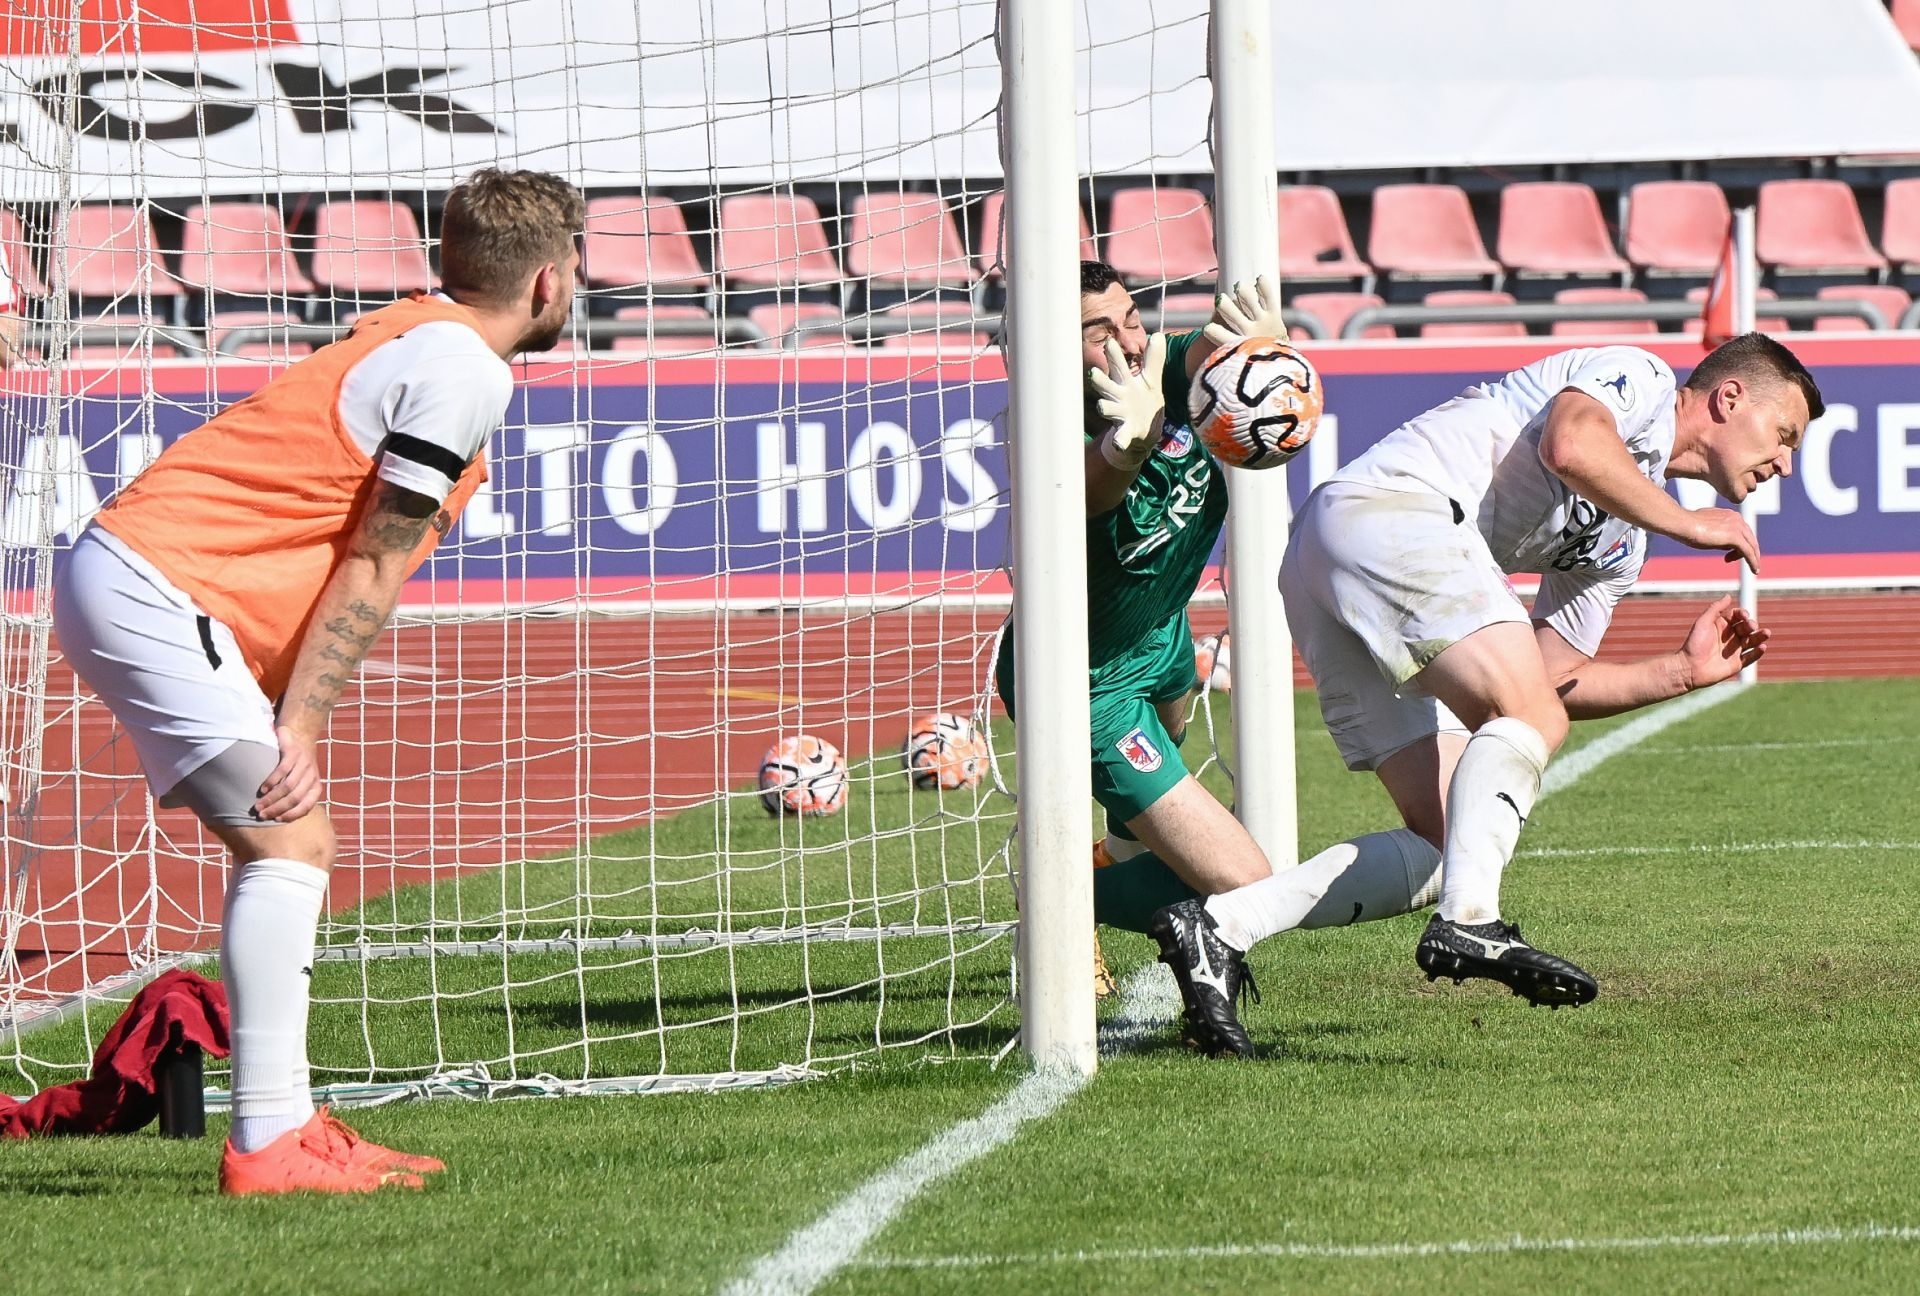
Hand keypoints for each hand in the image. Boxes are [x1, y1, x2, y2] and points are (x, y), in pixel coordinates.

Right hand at [254, 725, 323, 822]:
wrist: (300, 734)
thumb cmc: (296, 763)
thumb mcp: (301, 779)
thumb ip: (295, 794)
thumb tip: (279, 816)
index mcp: (315, 785)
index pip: (307, 806)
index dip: (292, 815)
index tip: (276, 820)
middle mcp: (312, 775)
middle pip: (295, 798)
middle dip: (277, 809)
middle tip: (261, 814)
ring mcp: (304, 763)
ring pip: (288, 786)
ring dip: (272, 798)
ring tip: (259, 805)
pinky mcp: (294, 752)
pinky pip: (283, 770)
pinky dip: (272, 781)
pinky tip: (263, 789)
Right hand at [1088, 333, 1166, 471]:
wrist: (1145, 431)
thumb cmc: (1143, 401)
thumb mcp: (1150, 379)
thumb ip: (1154, 359)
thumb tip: (1159, 335)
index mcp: (1125, 382)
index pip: (1118, 365)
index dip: (1113, 354)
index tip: (1108, 342)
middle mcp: (1118, 397)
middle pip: (1106, 385)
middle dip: (1099, 380)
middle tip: (1093, 373)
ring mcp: (1121, 414)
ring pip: (1108, 409)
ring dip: (1105, 407)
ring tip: (1102, 406)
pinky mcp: (1127, 431)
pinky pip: (1121, 436)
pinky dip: (1120, 439)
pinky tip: (1119, 442)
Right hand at [1201, 275, 1284, 349]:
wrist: (1272, 357)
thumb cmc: (1244, 350)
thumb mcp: (1229, 348)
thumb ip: (1217, 334)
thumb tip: (1209, 311)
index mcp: (1235, 346)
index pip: (1221, 339)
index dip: (1214, 333)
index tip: (1208, 328)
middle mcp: (1250, 334)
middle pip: (1236, 318)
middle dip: (1227, 308)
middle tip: (1220, 300)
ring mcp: (1263, 323)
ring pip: (1251, 305)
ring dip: (1245, 295)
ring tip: (1239, 287)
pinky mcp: (1274, 315)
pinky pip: (1268, 299)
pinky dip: (1265, 288)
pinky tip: (1260, 278)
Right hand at [1675, 507, 1760, 573]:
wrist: (1683, 524)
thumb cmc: (1687, 526)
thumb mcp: (1705, 526)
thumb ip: (1715, 530)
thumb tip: (1717, 540)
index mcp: (1730, 515)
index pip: (1742, 531)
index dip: (1740, 543)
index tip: (1729, 553)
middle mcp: (1737, 519)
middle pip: (1750, 538)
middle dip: (1748, 551)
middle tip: (1737, 561)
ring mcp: (1737, 527)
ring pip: (1752, 546)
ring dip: (1753, 558)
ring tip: (1751, 569)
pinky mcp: (1735, 537)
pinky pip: (1748, 552)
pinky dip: (1753, 562)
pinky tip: (1754, 570)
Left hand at [1679, 595, 1768, 688]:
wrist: (1689, 667)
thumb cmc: (1694, 643)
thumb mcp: (1703, 622)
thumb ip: (1716, 608)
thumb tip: (1728, 595)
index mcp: (1722, 626)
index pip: (1737, 616)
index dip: (1743, 614)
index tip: (1743, 615)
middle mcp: (1730, 637)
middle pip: (1746, 627)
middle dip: (1751, 625)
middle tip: (1750, 626)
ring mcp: (1735, 650)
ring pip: (1752, 641)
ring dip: (1760, 637)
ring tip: (1766, 633)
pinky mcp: (1737, 664)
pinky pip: (1751, 657)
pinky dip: (1758, 653)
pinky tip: (1762, 647)